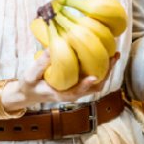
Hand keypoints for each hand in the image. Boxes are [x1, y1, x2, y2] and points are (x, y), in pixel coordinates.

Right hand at [2, 51, 119, 110]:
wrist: (30, 93)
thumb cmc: (30, 85)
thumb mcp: (30, 76)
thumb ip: (40, 65)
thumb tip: (52, 48)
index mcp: (61, 95)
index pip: (76, 92)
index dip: (85, 85)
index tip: (93, 77)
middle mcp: (73, 94)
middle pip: (94, 87)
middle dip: (106, 73)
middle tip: (113, 57)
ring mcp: (77, 90)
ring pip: (97, 83)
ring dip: (107, 70)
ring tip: (113, 54)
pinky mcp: (78, 84)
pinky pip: (93, 77)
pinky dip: (101, 68)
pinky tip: (103, 55)